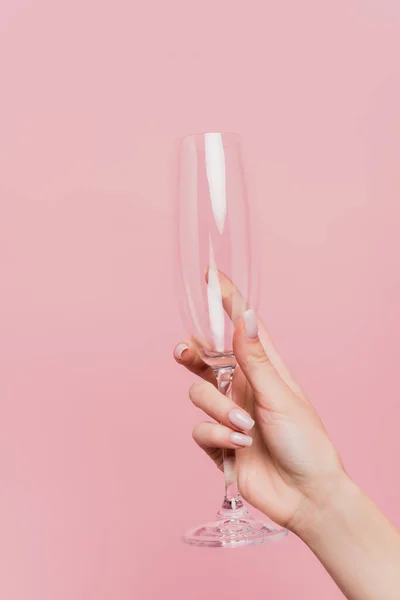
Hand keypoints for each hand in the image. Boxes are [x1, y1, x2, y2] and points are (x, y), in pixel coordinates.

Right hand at [174, 307, 344, 531]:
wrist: (304, 494)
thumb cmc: (305, 441)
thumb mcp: (280, 396)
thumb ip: (255, 359)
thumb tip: (245, 316)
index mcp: (263, 367)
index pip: (240, 326)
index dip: (225, 300)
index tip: (210, 276)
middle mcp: (242, 386)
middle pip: (205, 357)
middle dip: (191, 352)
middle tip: (184, 351)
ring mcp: (228, 413)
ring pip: (199, 394)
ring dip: (218, 411)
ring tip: (245, 428)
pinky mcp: (217, 442)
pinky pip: (199, 429)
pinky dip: (217, 437)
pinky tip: (239, 446)